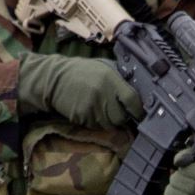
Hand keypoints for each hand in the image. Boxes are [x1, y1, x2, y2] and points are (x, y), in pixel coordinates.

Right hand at [17, 53, 142, 127]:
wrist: (54, 79)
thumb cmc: (81, 72)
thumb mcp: (103, 68)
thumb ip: (119, 79)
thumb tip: (138, 92)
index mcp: (110, 78)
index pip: (132, 99)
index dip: (138, 109)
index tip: (141, 113)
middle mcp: (102, 94)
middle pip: (121, 117)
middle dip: (122, 116)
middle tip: (116, 109)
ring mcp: (91, 107)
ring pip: (109, 124)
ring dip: (109, 120)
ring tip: (101, 107)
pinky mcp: (82, 117)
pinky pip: (96, 126)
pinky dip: (96, 122)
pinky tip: (90, 110)